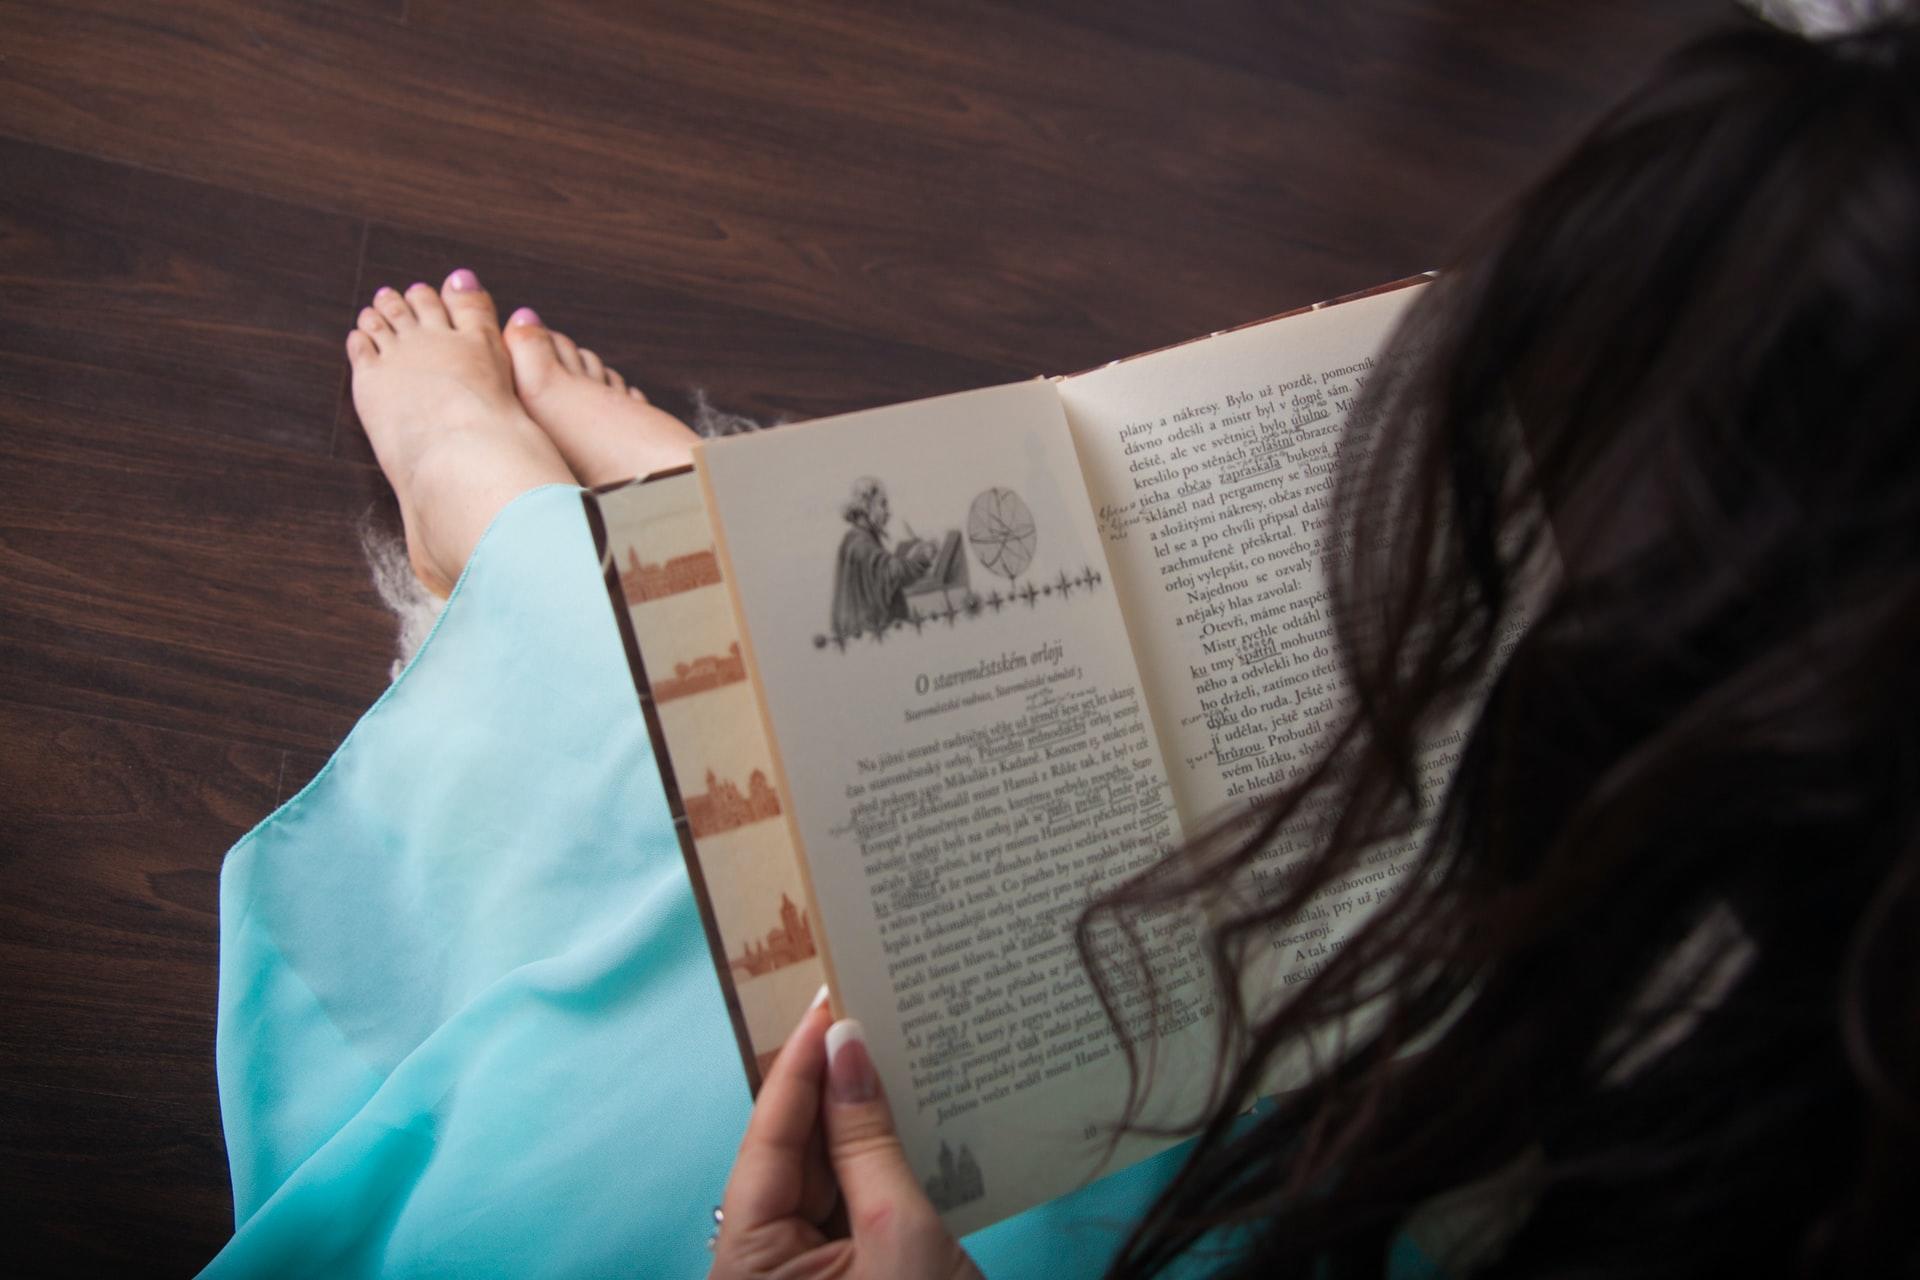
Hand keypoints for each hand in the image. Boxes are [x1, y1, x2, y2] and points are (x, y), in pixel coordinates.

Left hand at [710, 995, 982, 1279]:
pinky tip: (902, 1112)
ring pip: (824, 1174)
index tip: (827, 1006)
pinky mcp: (843, 1271)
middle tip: (865, 1017)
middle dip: (830, 1088)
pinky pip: (849, 1200)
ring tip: (888, 1052)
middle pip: (793, 1155)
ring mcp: (804, 1268)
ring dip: (858, 1121)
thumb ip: (868, 1141)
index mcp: (750, 1260)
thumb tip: (849, 1049)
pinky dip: (874, 1159)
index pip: (767, 1142)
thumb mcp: (898, 1227)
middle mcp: (764, 1262)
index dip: (799, 1068)